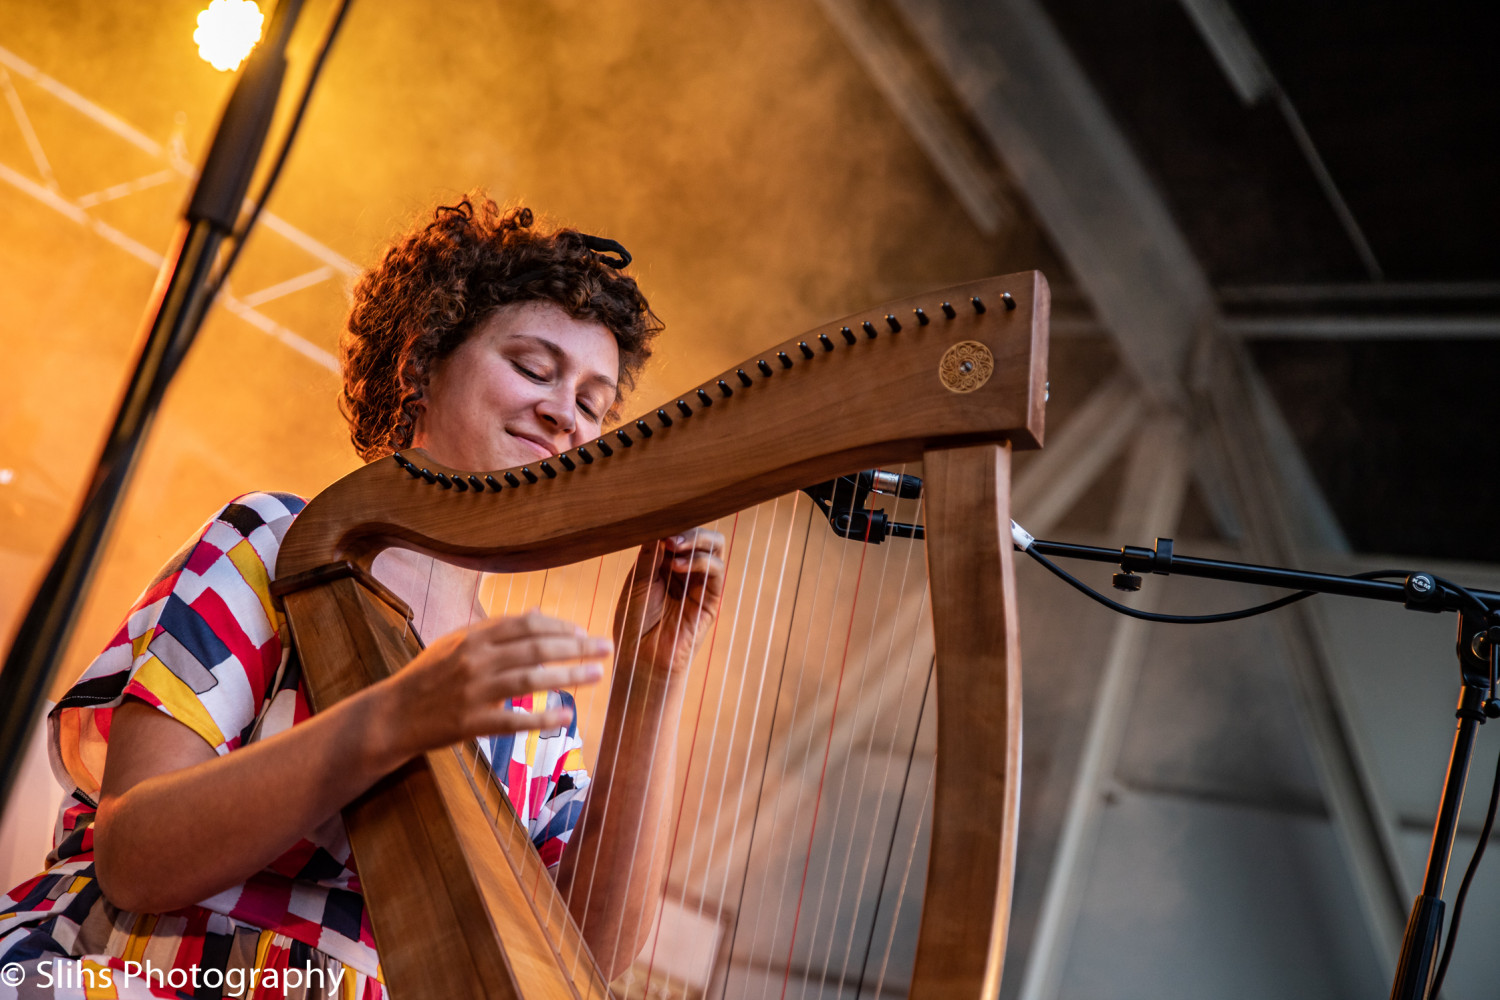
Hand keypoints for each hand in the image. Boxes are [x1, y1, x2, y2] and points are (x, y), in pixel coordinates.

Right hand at [381, 610, 609, 765]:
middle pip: (535, 649)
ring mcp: (473, 691)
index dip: (560, 627)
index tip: (584, 633)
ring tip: (597, 675)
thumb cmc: (427, 677)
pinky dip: (542, 716)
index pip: (527, 625)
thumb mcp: (456, 643)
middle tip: (607, 648)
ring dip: (569, 677)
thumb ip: (496, 629)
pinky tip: (567, 715)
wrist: (390, 716)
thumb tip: (537, 613)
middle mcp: (475, 660)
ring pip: (530, 680)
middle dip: (576, 648)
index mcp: (473, 636)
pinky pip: (514, 719)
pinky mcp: (470, 723)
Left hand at [613, 528, 726, 676]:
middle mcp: (686, 570)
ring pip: (714, 546)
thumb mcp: (637, 583)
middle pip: (700, 534)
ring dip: (695, 539)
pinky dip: (700, 561)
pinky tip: (678, 566)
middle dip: (687, 528)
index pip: (677, 532)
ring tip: (672, 546)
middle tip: (668, 534)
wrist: (641, 658)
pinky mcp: (711, 599)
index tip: (654, 520)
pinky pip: (716, 570)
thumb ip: (650, 555)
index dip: (670, 524)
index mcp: (665, 564)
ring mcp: (700, 583)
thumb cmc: (634, 623)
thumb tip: (660, 525)